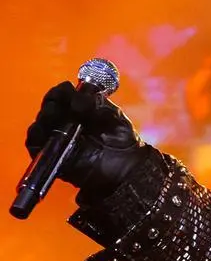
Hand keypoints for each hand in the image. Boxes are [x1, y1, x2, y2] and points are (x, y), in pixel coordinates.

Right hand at [24, 81, 154, 197]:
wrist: (126, 169)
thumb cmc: (122, 141)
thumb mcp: (113, 116)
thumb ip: (95, 104)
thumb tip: (76, 101)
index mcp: (79, 109)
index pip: (61, 95)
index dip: (61, 92)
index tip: (68, 91)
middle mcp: (65, 122)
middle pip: (48, 107)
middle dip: (52, 104)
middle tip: (61, 107)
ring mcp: (58, 139)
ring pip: (40, 124)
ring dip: (44, 118)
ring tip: (56, 118)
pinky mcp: (52, 156)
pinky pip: (35, 145)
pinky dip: (36, 137)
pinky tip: (45, 132)